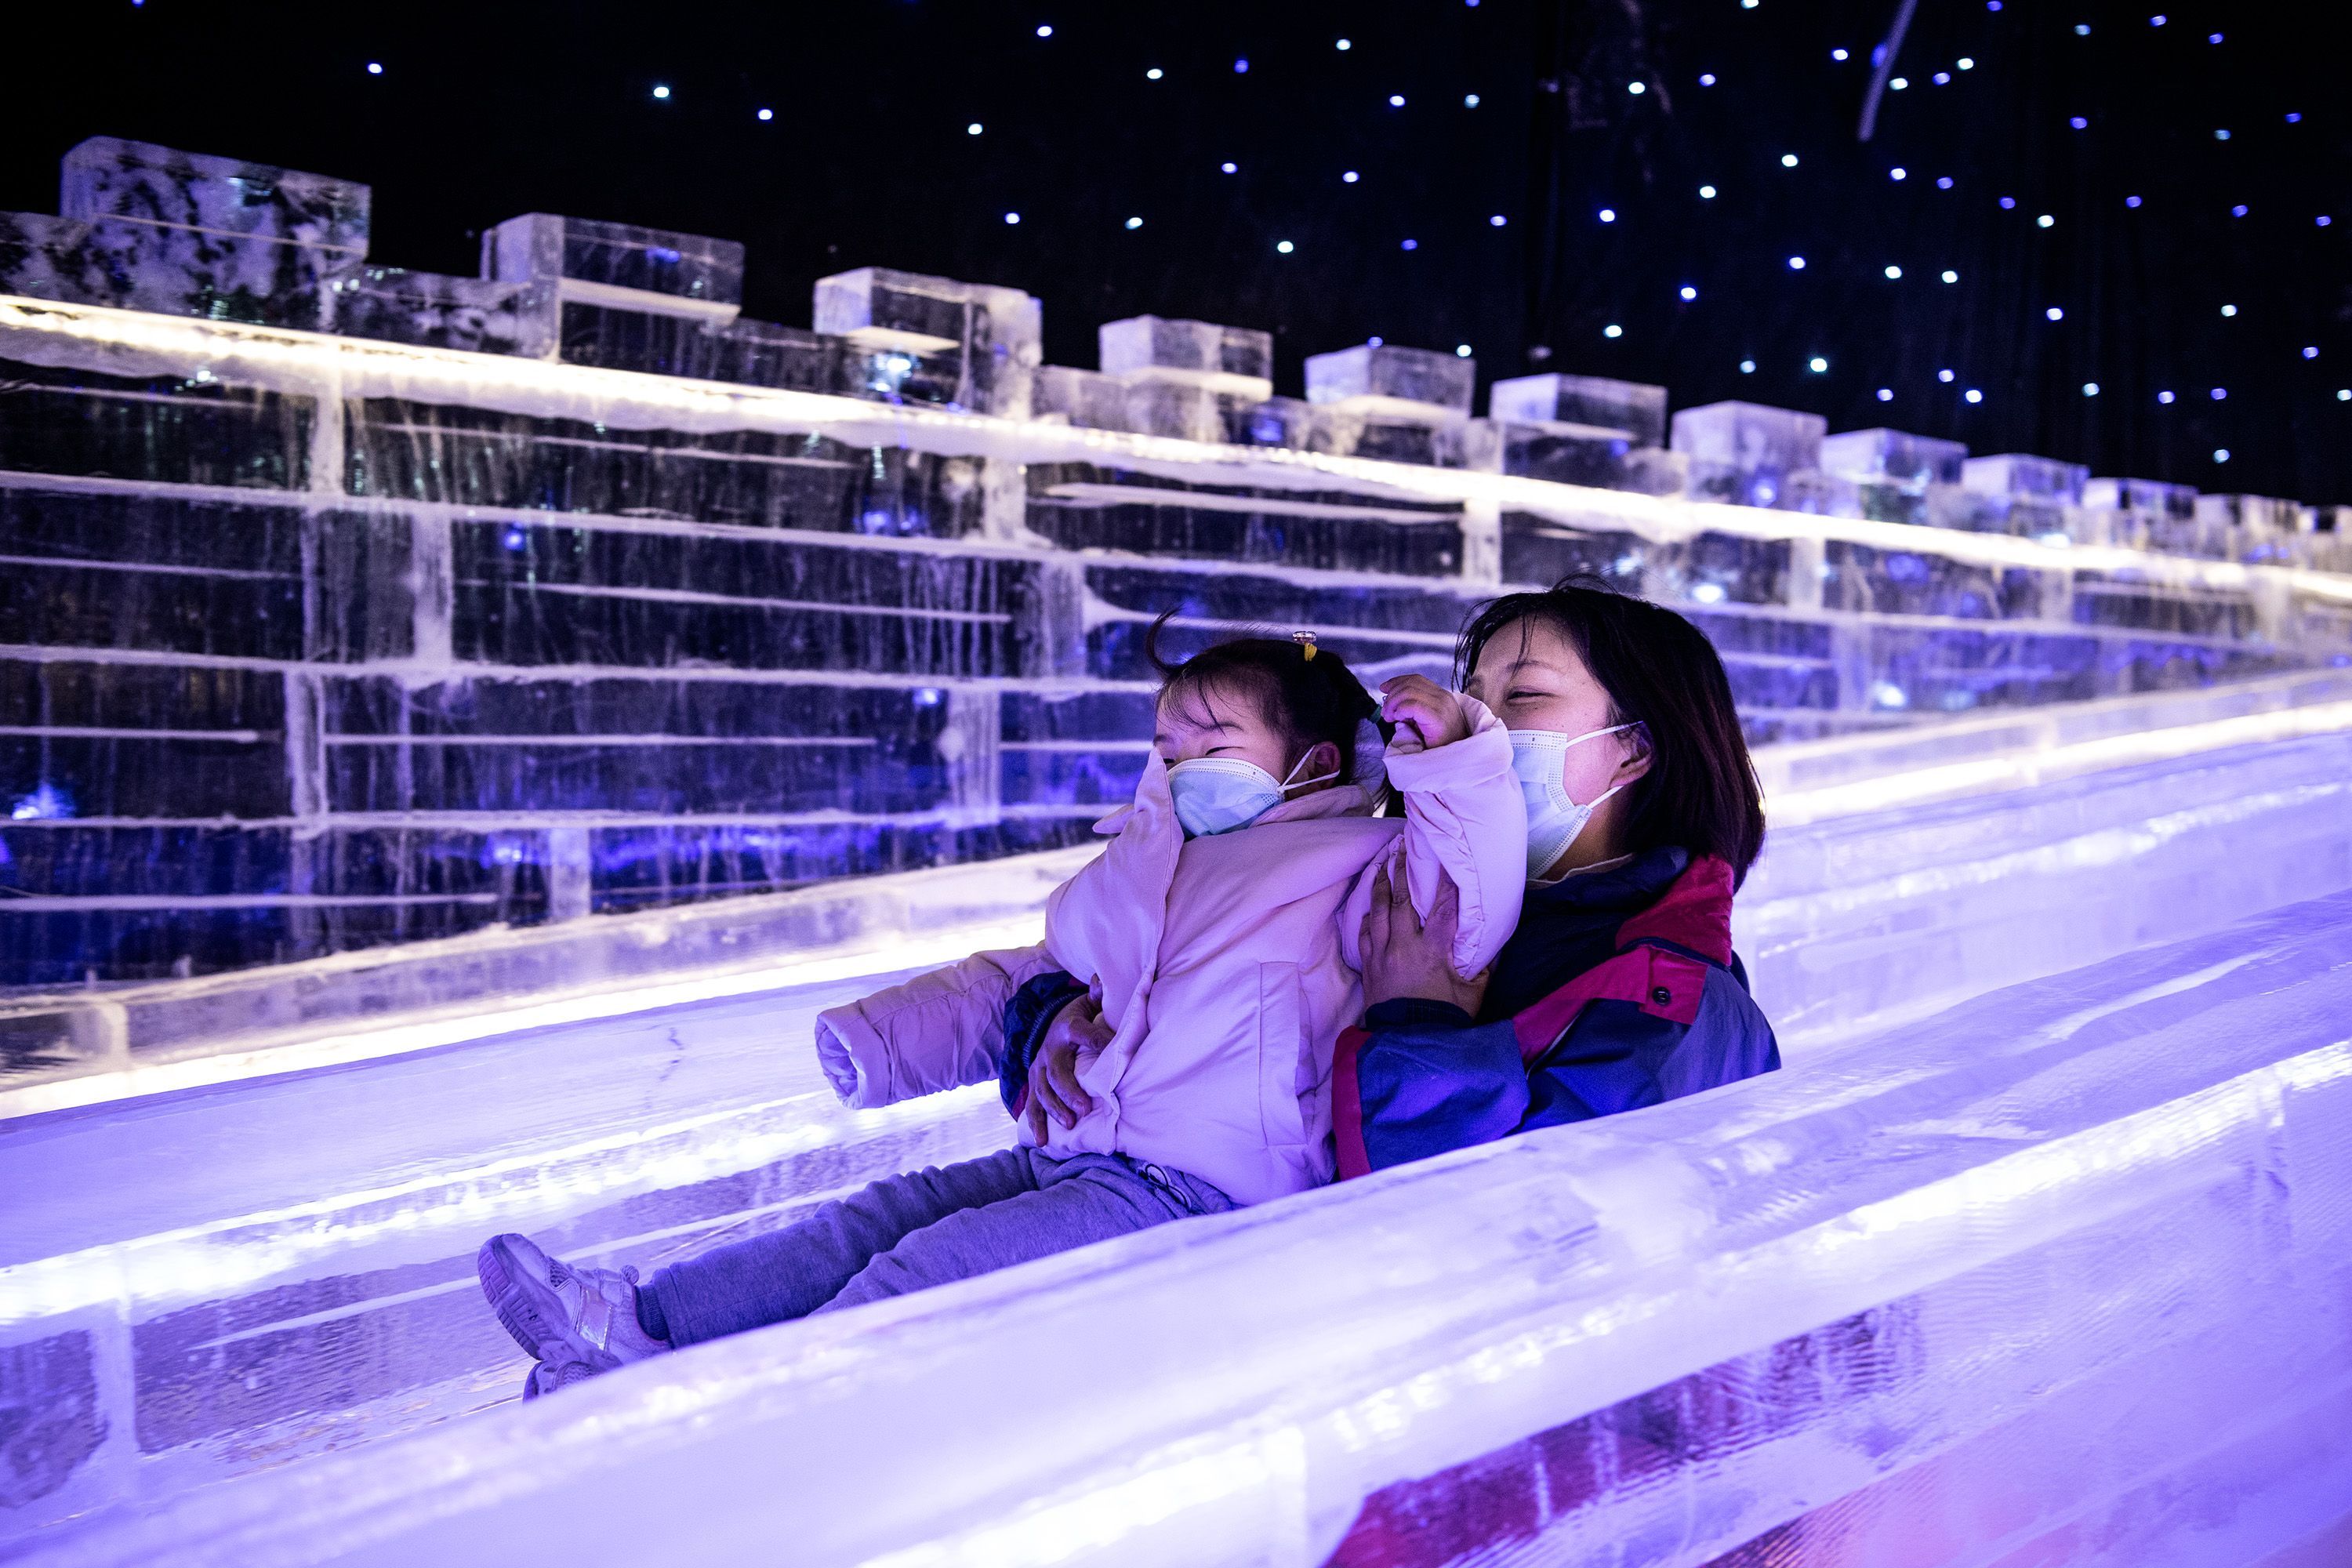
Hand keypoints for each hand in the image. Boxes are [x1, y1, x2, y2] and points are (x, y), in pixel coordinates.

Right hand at [1025, 993, 1111, 1142]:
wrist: (1051, 1024)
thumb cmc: (1079, 1018)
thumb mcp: (1087, 1005)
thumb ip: (1096, 996)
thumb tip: (1101, 981)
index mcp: (1067, 1029)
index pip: (1082, 1033)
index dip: (1097, 1040)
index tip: (1112, 1051)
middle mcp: (1049, 1049)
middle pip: (1056, 1071)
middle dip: (1069, 1091)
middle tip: (1085, 1107)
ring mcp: (1038, 1068)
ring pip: (1042, 1090)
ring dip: (1055, 1108)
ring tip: (1070, 1123)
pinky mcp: (1034, 1082)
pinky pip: (1032, 1104)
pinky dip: (1036, 1123)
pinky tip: (1042, 1141)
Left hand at [1359, 851, 1489, 1015]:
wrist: (1410, 1043)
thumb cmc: (1445, 1018)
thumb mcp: (1472, 992)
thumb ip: (1480, 964)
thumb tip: (1487, 944)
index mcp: (1433, 950)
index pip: (1442, 907)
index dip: (1445, 882)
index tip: (1445, 860)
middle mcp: (1404, 946)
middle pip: (1401, 900)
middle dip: (1402, 872)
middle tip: (1401, 848)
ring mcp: (1383, 954)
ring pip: (1378, 911)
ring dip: (1380, 886)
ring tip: (1381, 866)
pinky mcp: (1370, 966)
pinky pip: (1365, 933)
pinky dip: (1368, 917)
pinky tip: (1370, 906)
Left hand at [1379, 674, 1470, 754]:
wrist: (1457, 759)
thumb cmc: (1440, 744)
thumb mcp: (1424, 722)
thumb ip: (1412, 710)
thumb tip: (1391, 704)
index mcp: (1441, 696)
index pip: (1416, 679)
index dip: (1397, 682)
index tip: (1384, 688)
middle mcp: (1443, 697)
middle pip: (1410, 683)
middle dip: (1392, 695)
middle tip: (1386, 712)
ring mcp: (1442, 706)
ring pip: (1408, 692)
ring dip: (1393, 704)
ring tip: (1390, 718)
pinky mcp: (1437, 717)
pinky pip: (1412, 705)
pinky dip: (1400, 711)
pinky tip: (1399, 720)